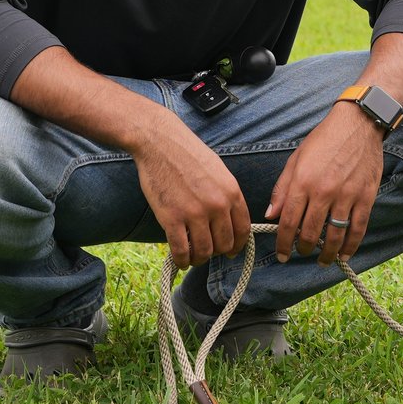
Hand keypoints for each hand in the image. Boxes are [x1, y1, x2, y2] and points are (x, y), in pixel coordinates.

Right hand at [133, 119, 249, 268]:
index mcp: (231, 192)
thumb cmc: (187, 154)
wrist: (159, 143)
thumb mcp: (218, 171)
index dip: (238, 245)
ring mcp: (194, 213)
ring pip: (204, 251)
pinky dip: (182, 260)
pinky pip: (181, 250)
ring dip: (199, 259)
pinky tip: (180, 259)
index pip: (243, 229)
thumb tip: (228, 222)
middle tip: (207, 251)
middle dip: (216, 252)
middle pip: (224, 244)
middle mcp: (217, 205)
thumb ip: (226, 195)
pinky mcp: (171, 218)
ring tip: (192, 257)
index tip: (230, 251)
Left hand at [269, 103, 385, 264]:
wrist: (357, 124)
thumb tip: (269, 216)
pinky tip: (345, 255)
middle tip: (301, 254)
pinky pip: (358, 228)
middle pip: (310, 232)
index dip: (282, 243)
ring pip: (335, 235)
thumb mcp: (296, 160)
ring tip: (322, 260)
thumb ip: (282, 189)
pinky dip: (351, 246)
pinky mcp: (366, 197)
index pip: (287, 222)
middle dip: (303, 249)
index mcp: (302, 182)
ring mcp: (346, 195)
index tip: (281, 255)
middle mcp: (323, 191)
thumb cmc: (323, 140)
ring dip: (327, 253)